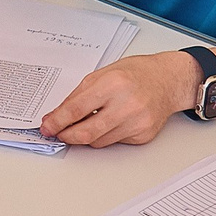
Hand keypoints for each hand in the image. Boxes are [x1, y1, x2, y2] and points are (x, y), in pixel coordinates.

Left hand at [39, 50, 198, 147]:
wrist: (168, 80)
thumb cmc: (136, 73)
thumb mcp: (102, 74)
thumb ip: (78, 96)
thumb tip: (57, 116)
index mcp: (113, 84)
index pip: (76, 109)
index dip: (57, 121)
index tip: (47, 127)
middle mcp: (127, 105)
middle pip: (86, 132)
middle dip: (67, 136)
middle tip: (59, 133)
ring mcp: (137, 122)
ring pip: (98, 141)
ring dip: (86, 136)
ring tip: (89, 122)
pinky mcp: (143, 135)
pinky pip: (114, 142)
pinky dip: (105, 135)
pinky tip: (112, 121)